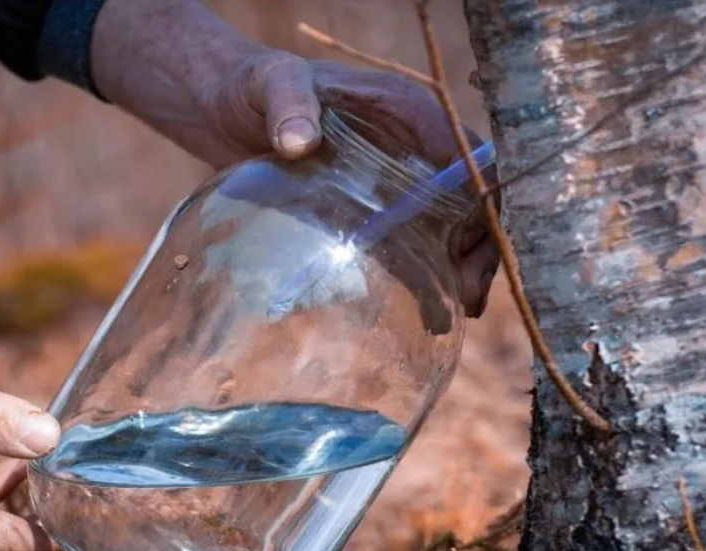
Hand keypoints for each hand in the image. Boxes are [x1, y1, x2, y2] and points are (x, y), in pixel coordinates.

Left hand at [199, 54, 500, 317]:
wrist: (226, 107)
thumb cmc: (252, 88)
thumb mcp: (270, 85)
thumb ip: (287, 104)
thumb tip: (298, 142)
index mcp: (405, 109)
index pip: (468, 157)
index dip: (476, 203)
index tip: (462, 249)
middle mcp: (414, 143)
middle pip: (472, 195)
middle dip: (478, 245)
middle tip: (466, 296)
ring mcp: (398, 176)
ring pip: (454, 221)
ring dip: (462, 264)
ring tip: (458, 311)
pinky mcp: (374, 204)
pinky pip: (417, 237)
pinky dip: (429, 270)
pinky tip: (430, 307)